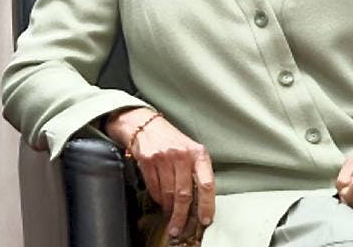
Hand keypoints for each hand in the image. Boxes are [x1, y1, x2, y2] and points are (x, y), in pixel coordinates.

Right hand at [107, 108, 214, 239]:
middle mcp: (182, 154)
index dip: (207, 205)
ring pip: (168, 193)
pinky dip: (157, 198)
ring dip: (169, 208)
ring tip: (169, 215)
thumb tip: (201, 203)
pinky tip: (160, 201)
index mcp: (198, 153)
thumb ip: (198, 172)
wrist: (145, 124)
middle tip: (179, 228)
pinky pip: (154, 187)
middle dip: (182, 216)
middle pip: (185, 194)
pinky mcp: (148, 160)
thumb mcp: (191, 151)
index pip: (207, 184)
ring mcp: (164, 157)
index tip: (204, 220)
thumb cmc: (171, 141)